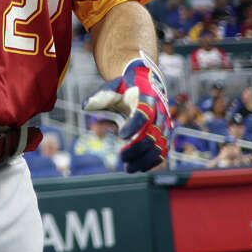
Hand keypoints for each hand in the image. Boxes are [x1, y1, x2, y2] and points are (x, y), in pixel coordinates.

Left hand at [83, 51, 172, 172]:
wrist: (148, 83)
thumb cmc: (127, 86)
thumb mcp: (114, 86)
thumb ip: (101, 96)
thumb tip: (84, 106)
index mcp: (147, 98)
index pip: (143, 114)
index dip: (134, 126)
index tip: (121, 136)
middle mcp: (159, 112)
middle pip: (152, 135)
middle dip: (137, 149)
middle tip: (121, 157)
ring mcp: (165, 124)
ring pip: (160, 146)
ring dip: (144, 160)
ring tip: (128, 168)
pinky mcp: (166, 134)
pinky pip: (164, 151)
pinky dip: (153, 162)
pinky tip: (139, 168)